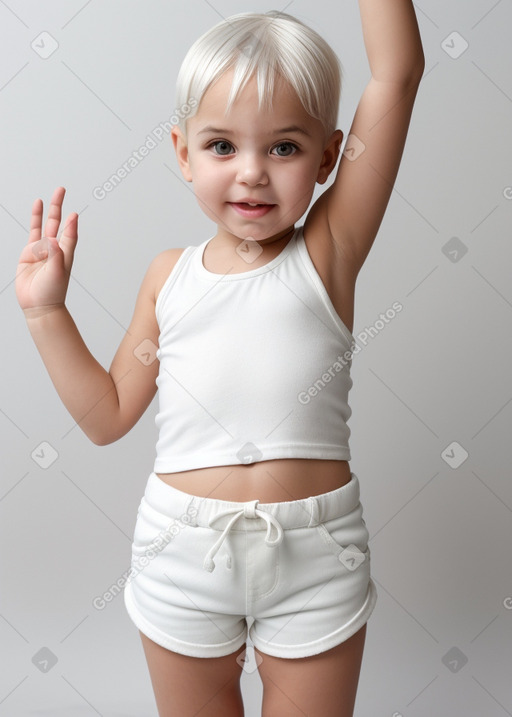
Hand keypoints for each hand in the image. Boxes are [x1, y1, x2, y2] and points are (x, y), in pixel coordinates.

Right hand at [15, 186, 78, 313]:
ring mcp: (42, 249)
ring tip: (50, 196)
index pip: (70, 234)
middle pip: (58, 223)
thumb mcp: (57, 273)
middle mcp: (55, 249)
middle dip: (59, 207)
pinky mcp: (30, 252)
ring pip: (45, 225)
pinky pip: (33, 231)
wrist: (38, 304)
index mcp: (65, 254)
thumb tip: (52, 239)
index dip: (71, 224)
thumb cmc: (52, 292)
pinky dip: (35, 219)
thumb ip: (55, 255)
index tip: (73, 214)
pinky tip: (37, 207)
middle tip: (61, 189)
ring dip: (48, 211)